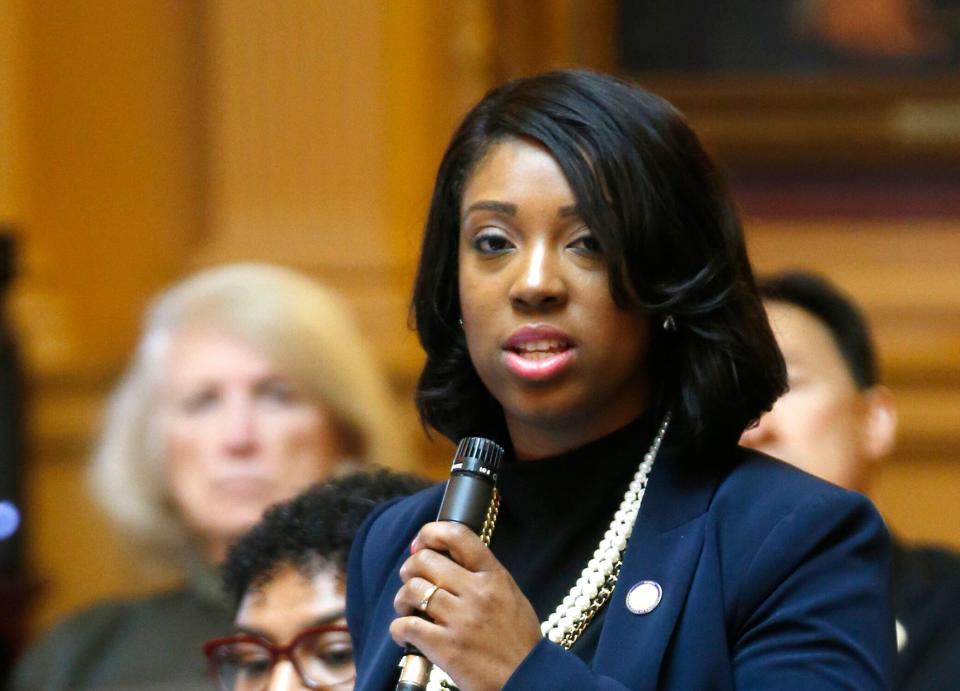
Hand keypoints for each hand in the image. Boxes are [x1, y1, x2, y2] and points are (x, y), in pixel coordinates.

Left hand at [391, 521, 542, 690]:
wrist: (528, 679)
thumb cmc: (518, 640)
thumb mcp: (510, 595)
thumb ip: (482, 575)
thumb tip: (445, 559)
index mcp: (494, 576)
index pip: (459, 536)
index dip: (431, 532)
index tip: (421, 541)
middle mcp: (476, 592)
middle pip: (425, 560)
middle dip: (410, 568)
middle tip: (410, 580)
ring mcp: (460, 619)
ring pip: (412, 589)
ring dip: (402, 598)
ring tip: (407, 609)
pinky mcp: (445, 647)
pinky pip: (406, 625)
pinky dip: (398, 628)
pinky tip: (404, 635)